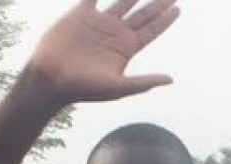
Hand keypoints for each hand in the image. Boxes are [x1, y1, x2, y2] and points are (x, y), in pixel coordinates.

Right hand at [29, 0, 179, 103]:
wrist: (52, 79)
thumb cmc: (85, 89)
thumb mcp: (118, 87)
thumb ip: (144, 82)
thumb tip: (170, 79)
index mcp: (127, 48)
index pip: (151, 30)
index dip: (165, 19)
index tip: (178, 8)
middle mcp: (115, 33)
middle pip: (142, 13)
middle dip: (157, 3)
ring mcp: (99, 22)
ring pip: (122, 1)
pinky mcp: (81, 13)